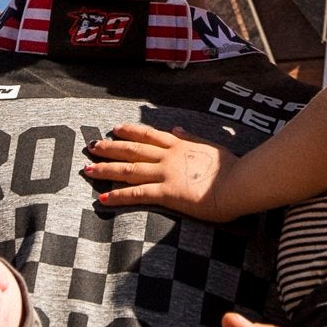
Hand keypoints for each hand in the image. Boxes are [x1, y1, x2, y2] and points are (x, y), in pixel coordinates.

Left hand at [85, 123, 243, 221]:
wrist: (238, 182)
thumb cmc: (231, 167)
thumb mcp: (209, 146)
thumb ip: (190, 138)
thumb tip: (176, 129)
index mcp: (179, 145)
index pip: (148, 135)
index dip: (130, 131)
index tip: (114, 129)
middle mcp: (168, 156)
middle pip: (132, 150)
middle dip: (110, 148)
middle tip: (91, 147)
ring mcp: (166, 174)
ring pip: (129, 170)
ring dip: (106, 169)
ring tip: (88, 169)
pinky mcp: (167, 193)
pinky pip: (137, 194)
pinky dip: (118, 195)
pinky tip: (102, 198)